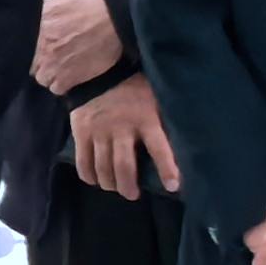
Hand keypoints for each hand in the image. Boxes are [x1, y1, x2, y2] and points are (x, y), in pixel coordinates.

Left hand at [35, 0, 120, 91]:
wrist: (113, 21)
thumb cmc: (87, 9)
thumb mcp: (56, 2)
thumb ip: (38, 12)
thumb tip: (27, 20)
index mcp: (34, 29)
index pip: (21, 47)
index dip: (29, 50)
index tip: (38, 49)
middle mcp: (39, 48)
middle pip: (30, 63)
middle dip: (40, 61)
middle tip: (53, 57)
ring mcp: (51, 65)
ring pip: (42, 78)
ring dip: (50, 74)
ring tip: (62, 66)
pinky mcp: (66, 79)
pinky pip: (56, 89)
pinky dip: (62, 84)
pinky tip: (71, 74)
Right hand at [68, 76, 181, 200]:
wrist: (97, 70)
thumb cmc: (133, 85)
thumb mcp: (155, 97)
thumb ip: (163, 117)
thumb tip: (183, 137)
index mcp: (145, 119)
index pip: (159, 149)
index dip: (167, 169)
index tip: (173, 186)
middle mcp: (122, 129)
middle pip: (124, 167)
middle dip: (128, 186)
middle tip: (133, 195)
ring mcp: (99, 132)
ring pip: (103, 168)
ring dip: (110, 183)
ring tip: (115, 188)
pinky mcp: (82, 133)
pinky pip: (83, 161)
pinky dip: (88, 175)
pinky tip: (94, 180)